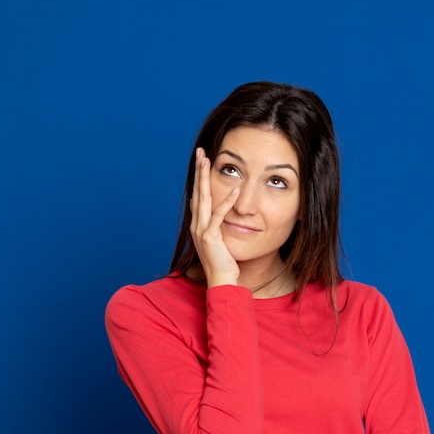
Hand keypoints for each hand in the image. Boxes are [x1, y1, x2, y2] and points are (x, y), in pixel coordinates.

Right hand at [190, 147, 240, 287]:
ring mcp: (201, 231)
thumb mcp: (220, 239)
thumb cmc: (224, 262)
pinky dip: (228, 202)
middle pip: (197, 192)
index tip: (201, 160)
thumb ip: (219, 225)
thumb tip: (222, 213)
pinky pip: (219, 216)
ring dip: (205, 178)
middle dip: (199, 171)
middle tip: (200, 152)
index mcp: (198, 224)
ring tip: (207, 161)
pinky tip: (236, 190)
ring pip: (203, 199)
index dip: (199, 177)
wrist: (221, 281)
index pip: (198, 195)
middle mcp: (196, 225)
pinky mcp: (211, 238)